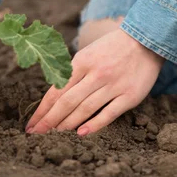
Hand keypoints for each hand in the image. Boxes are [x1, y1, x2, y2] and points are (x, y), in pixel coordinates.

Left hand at [26, 29, 163, 134]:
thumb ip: (73, 72)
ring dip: (67, 124)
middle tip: (37, 134)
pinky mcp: (129, 96)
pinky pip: (109, 114)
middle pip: (67, 102)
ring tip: (54, 135)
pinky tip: (81, 133)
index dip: (42, 109)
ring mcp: (113, 85)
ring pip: (85, 109)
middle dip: (49, 120)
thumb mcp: (88, 53)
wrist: (145, 40)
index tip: (31, 123)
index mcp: (82, 61)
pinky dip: (94, 125)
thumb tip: (53, 97)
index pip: (56, 90)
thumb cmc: (112, 48)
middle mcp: (96, 74)